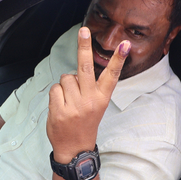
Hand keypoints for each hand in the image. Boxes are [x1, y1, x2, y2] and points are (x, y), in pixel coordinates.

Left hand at [47, 27, 129, 162]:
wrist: (75, 148)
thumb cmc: (85, 122)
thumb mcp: (96, 105)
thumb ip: (89, 87)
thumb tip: (76, 70)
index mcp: (102, 97)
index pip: (112, 74)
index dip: (118, 58)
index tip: (125, 44)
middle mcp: (90, 100)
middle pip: (85, 67)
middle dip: (84, 46)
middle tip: (83, 31)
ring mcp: (74, 105)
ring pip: (65, 78)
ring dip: (65, 85)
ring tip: (69, 100)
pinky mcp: (59, 110)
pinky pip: (55, 89)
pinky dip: (56, 94)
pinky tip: (61, 106)